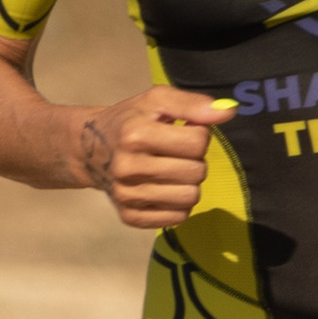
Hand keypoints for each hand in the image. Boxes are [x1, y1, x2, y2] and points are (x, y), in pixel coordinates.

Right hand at [76, 83, 235, 230]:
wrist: (89, 149)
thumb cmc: (130, 120)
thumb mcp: (156, 100)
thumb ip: (193, 104)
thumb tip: (228, 111)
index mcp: (136, 134)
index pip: (198, 142)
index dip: (198, 135)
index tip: (181, 132)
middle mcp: (128, 167)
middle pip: (197, 172)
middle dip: (194, 160)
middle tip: (175, 153)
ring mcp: (127, 195)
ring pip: (191, 198)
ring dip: (189, 183)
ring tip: (171, 170)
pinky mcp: (129, 216)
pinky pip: (178, 218)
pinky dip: (178, 203)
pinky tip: (163, 188)